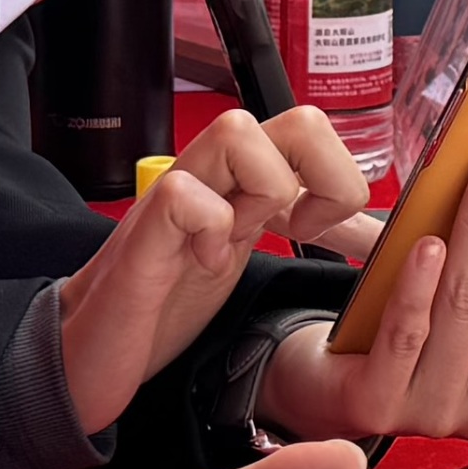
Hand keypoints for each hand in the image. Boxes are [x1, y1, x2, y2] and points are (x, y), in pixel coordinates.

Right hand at [53, 107, 379, 437]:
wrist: (90, 349)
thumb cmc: (165, 301)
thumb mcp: (251, 256)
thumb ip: (300, 228)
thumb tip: (377, 230)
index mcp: (243, 180)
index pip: (314, 133)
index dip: (346, 179)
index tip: (336, 235)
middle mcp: (213, 176)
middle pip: (296, 119)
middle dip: (326, 177)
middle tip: (304, 230)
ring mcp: (176, 198)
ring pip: (238, 131)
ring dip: (267, 191)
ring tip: (247, 239)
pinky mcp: (144, 236)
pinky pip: (183, 193)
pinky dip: (209, 228)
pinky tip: (207, 264)